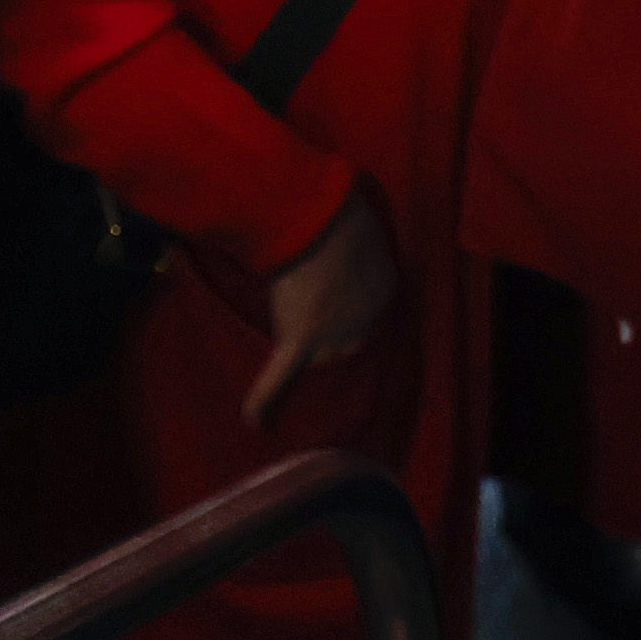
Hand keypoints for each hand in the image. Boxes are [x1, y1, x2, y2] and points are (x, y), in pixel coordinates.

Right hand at [244, 189, 398, 424]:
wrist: (320, 217)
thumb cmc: (341, 217)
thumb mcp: (363, 236)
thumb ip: (357, 258)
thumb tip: (335, 264)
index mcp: (385, 292)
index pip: (366, 318)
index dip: (345, 313)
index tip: (331, 307)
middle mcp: (365, 321)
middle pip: (343, 343)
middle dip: (327, 334)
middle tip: (305, 310)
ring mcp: (333, 334)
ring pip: (316, 357)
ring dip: (302, 350)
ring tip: (287, 335)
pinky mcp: (302, 339)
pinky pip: (280, 375)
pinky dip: (265, 399)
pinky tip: (255, 422)